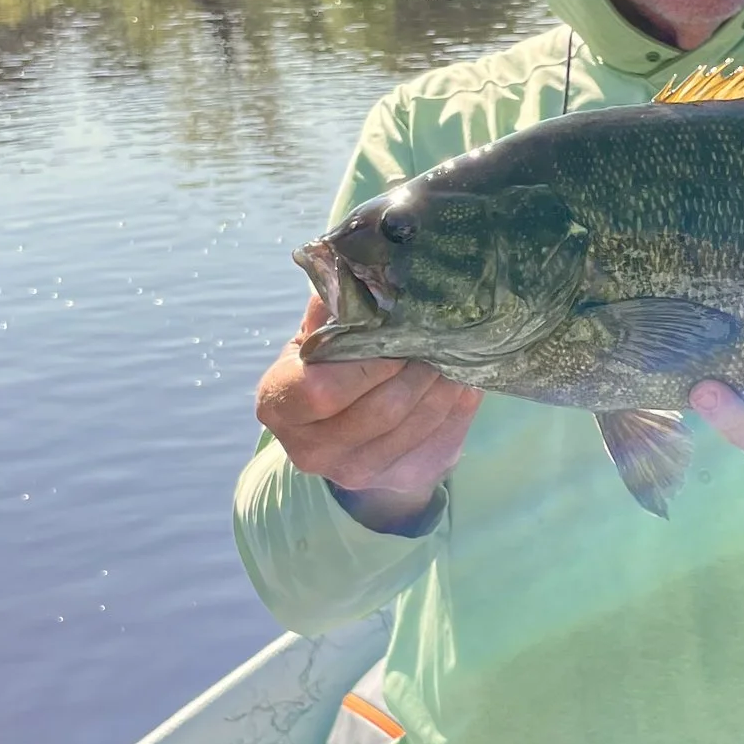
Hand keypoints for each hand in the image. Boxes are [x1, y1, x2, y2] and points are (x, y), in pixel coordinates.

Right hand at [256, 297, 481, 530]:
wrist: (337, 436)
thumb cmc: (326, 371)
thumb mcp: (315, 338)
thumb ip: (332, 306)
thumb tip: (359, 261)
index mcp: (280, 404)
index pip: (321, 391)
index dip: (366, 364)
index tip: (396, 337)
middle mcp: (309, 449)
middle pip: (379, 411)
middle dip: (416, 371)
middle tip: (441, 338)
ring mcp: (352, 472)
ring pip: (413, 427)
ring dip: (442, 387)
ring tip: (457, 354)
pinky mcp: (394, 481)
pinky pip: (436, 442)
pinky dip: (456, 407)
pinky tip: (464, 380)